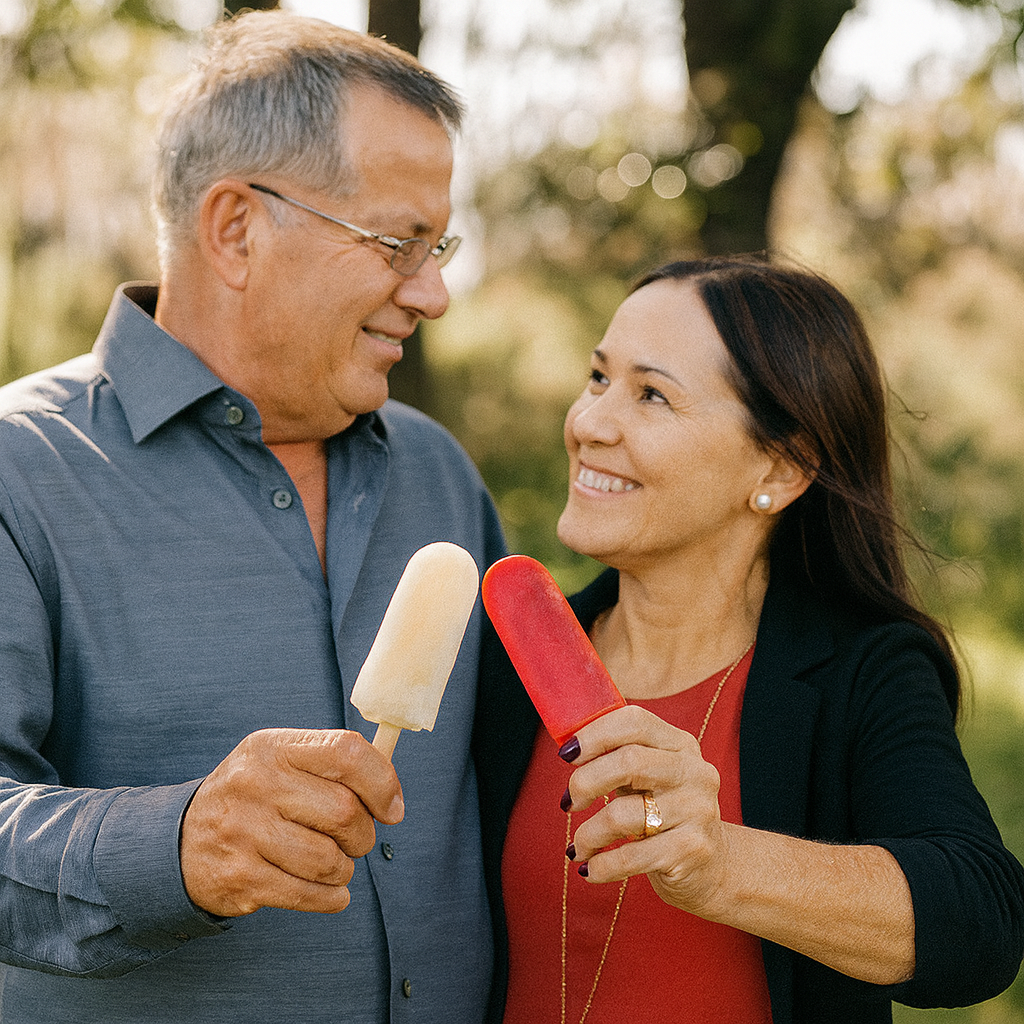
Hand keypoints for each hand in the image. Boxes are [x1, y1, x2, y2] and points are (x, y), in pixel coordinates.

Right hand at [180, 728, 403, 916]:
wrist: (180, 841)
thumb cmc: (254, 797)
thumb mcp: (282, 761)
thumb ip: (334, 765)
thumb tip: (392, 798)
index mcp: (273, 747)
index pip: (346, 752)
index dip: (382, 782)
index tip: (392, 808)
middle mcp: (255, 784)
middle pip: (344, 811)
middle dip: (363, 833)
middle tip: (354, 839)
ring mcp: (244, 832)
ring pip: (329, 859)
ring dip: (345, 868)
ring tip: (334, 862)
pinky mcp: (240, 877)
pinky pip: (308, 894)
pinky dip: (331, 897)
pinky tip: (329, 890)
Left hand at [564, 706, 728, 916]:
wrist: (712, 867)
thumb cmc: (665, 813)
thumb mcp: (649, 777)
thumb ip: (618, 756)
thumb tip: (568, 747)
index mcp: (681, 745)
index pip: (635, 722)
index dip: (595, 734)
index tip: (566, 754)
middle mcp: (694, 772)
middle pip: (629, 761)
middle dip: (585, 781)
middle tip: (569, 802)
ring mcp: (697, 811)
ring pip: (623, 814)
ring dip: (589, 834)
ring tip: (579, 846)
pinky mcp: (692, 850)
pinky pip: (631, 857)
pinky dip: (601, 865)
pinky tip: (590, 869)